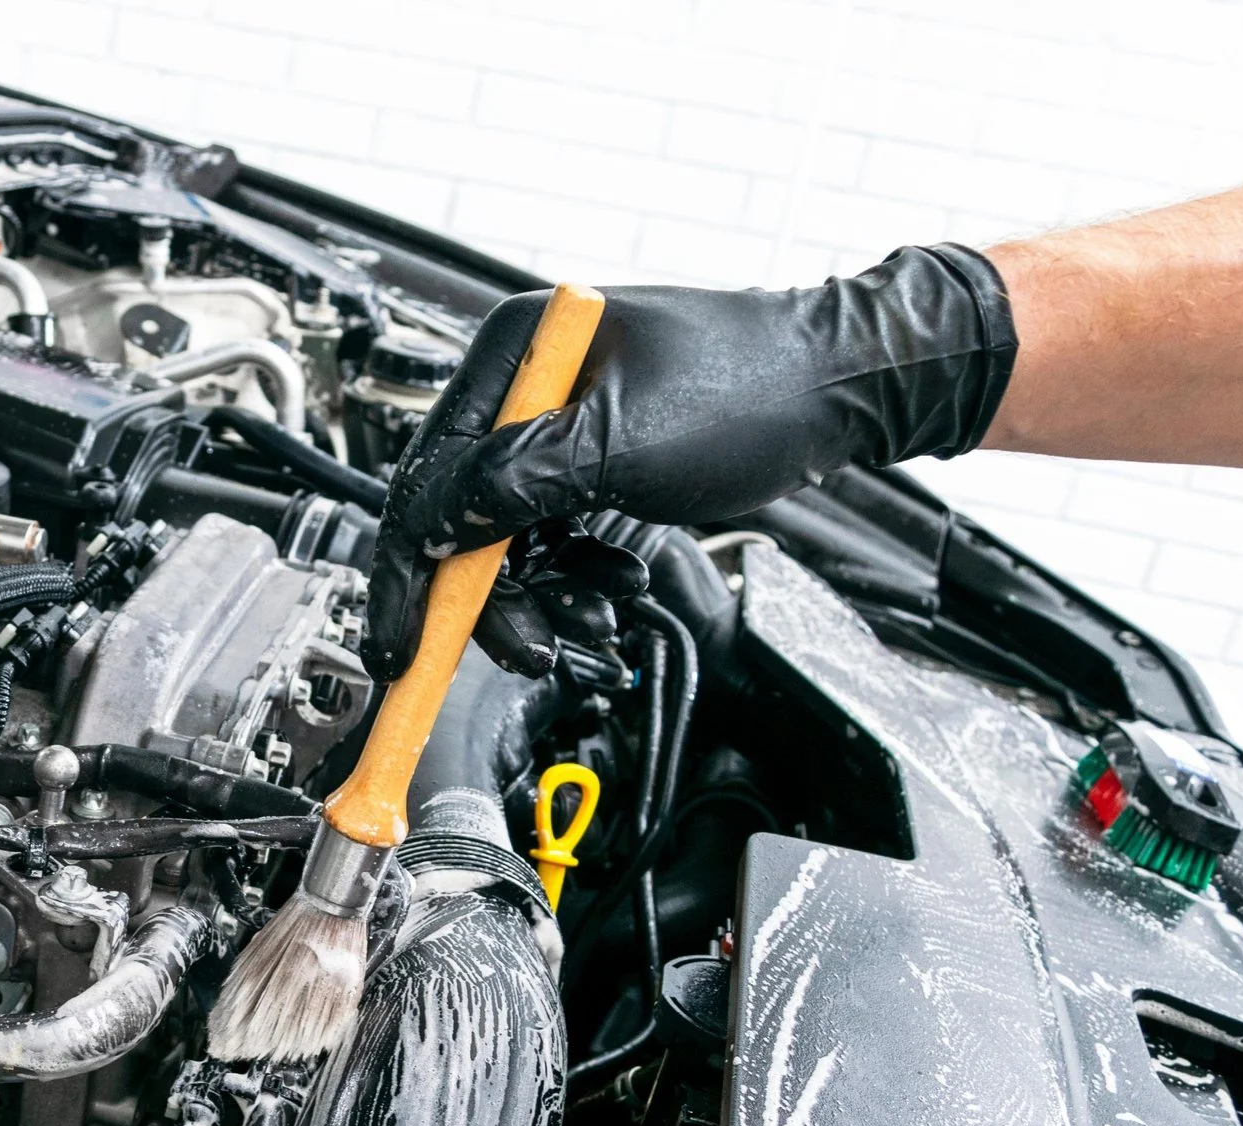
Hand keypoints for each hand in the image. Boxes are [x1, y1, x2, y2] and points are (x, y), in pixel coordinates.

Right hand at [362, 245, 1017, 680]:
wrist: (839, 392)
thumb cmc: (750, 387)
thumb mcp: (619, 444)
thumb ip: (514, 484)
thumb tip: (434, 525)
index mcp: (514, 356)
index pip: (426, 474)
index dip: (410, 568)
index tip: (404, 642)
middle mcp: (522, 393)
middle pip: (459, 521)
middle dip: (489, 599)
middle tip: (525, 651)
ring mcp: (554, 436)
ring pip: (506, 547)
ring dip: (543, 600)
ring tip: (591, 626)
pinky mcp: (588, 474)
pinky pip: (552, 548)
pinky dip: (575, 584)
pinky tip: (611, 597)